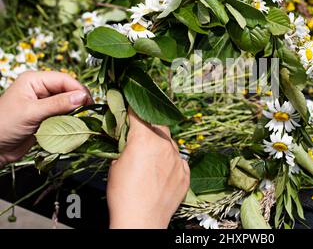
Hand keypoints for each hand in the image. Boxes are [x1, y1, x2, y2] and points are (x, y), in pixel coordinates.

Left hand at [0, 71, 91, 166]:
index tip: (89, 102)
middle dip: (78, 100)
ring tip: (82, 119)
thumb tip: (82, 96)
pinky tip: (74, 125)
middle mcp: (40, 89)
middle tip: (88, 112)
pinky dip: (71, 119)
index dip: (78, 89)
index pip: (64, 79)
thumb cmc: (3, 126)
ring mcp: (44, 103)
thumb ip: (58, 104)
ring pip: (68, 103)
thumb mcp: (31, 112)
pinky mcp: (47, 116)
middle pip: (68, 90)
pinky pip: (64, 114)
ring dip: (75, 111)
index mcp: (34, 80)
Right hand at [107, 109, 189, 228]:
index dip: (132, 107)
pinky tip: (159, 169)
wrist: (141, 222)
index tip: (129, 102)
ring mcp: (178, 160)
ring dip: (160, 142)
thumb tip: (124, 133)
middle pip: (158, 124)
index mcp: (145, 139)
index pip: (139, 113)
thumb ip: (123, 143)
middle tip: (138, 129)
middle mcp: (166, 146)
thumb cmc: (124, 196)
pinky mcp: (185, 173)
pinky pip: (179, 159)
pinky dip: (170, 160)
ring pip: (170, 141)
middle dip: (148, 123)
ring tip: (149, 154)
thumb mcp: (115, 163)